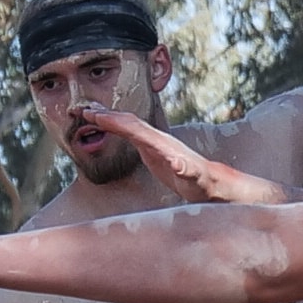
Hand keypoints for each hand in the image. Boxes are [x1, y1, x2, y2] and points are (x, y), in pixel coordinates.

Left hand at [76, 106, 294, 205]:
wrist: (221, 191)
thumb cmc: (188, 177)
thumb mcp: (158, 161)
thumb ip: (143, 150)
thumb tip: (121, 153)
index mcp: (155, 145)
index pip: (127, 127)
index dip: (105, 118)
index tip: (81, 111)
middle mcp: (167, 147)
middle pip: (135, 129)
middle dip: (113, 121)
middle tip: (90, 113)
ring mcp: (182, 160)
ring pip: (158, 145)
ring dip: (138, 136)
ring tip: (121, 129)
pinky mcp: (198, 176)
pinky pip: (188, 170)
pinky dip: (180, 165)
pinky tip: (173, 163)